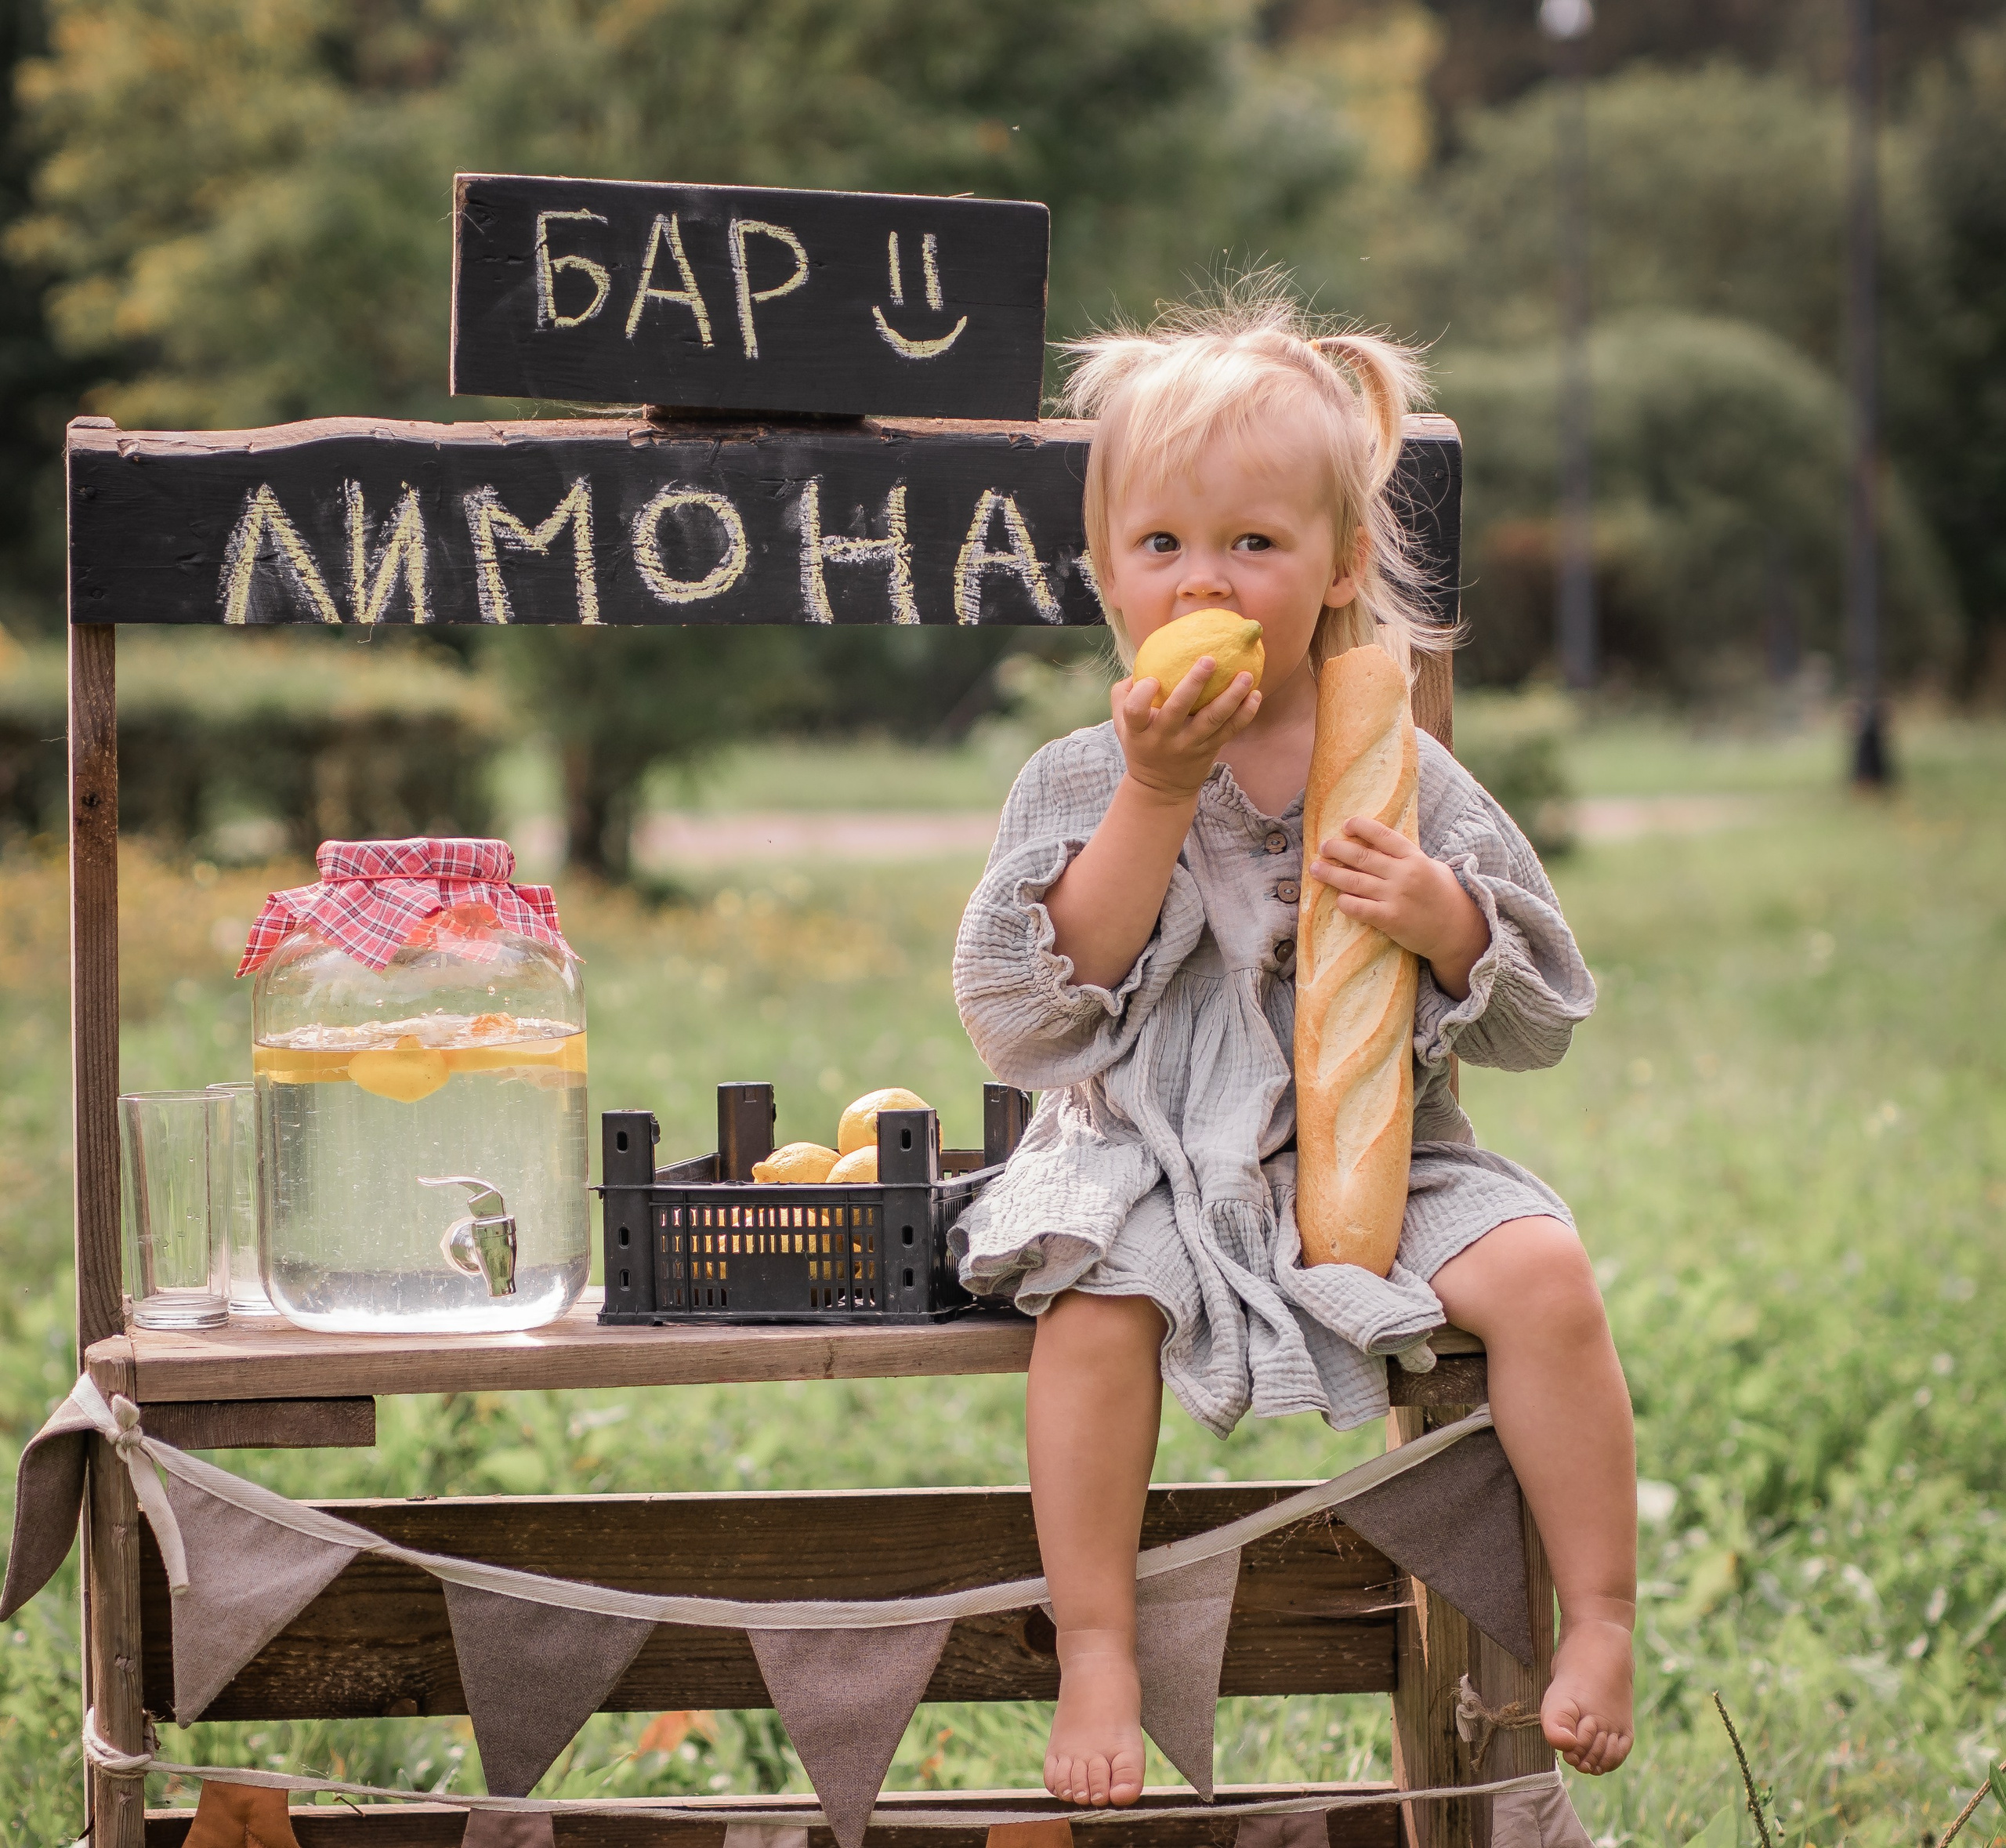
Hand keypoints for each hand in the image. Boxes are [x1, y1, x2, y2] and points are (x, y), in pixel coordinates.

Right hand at [1110, 658, 1260, 802]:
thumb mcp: (1123, 727)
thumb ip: (1123, 695)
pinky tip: (1255, 694)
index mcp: (1139, 732)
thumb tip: (1140, 665)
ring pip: (1212, 719)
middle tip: (1209, 659)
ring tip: (1245, 675)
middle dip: (1194, 683)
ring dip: (1231, 696)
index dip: (1142, 694)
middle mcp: (1164, 739)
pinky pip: (1230, 731)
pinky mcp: (1210, 750)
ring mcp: (1189, 746)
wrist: (1161, 789)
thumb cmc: (1141, 745)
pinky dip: (1245, 713)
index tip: (1153, 679)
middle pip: (1177, 710)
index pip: (1135, 711)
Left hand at [1308, 816, 1490, 998]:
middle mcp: (1404, 874)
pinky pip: (1360, 908)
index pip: (1383, 836)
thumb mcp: (1433, 868)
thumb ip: (1408, 857)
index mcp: (1414, 857)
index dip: (1362, 827)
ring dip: (1331, 874)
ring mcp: (1396, 897)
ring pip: (1355, 881)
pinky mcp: (1390, 919)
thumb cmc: (1445, 897)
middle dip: (1338, 849)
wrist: (1457, 931)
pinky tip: (1337, 898)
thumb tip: (1381, 845)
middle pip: (1362, 857)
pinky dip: (1345, 902)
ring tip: (1315, 868)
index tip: (1346, 825)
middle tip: (1323, 846)